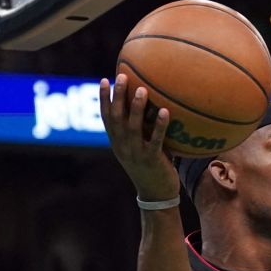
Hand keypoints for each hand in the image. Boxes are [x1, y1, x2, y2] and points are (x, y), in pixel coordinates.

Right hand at [99, 74, 178, 200]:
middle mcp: (123, 146)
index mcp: (117, 142)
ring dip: (137, 107)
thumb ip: (140, 129)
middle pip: (117, 118)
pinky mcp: (152, 160)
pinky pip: (156, 140)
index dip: (104, 99)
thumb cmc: (150, 166)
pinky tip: (166, 111)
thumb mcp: (138, 147)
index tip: (105, 79)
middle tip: (122, 76)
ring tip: (142, 89)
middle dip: (118, 97)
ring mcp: (136, 153)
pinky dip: (160, 125)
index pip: (106, 117)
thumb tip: (150, 103)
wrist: (156, 194)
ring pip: (133, 127)